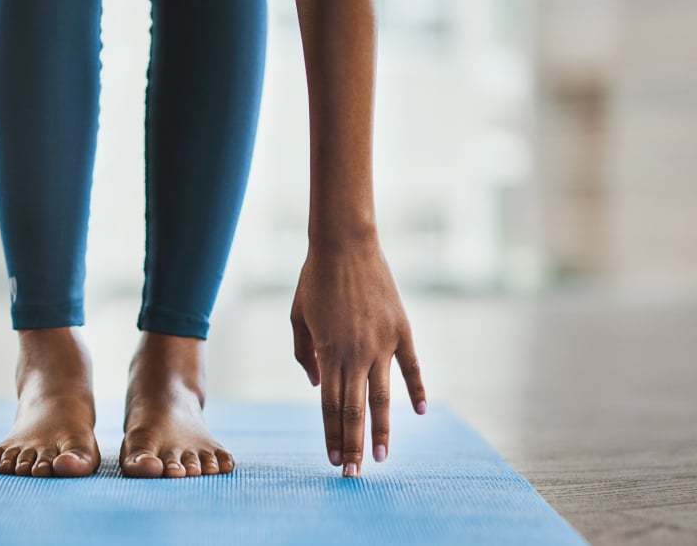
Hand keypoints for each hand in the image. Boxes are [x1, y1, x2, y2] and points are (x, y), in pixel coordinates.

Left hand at [290, 237, 425, 475]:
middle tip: (352, 473)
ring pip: (382, 397)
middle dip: (352, 445)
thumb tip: (316, 385)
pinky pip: (412, 368)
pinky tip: (419, 413)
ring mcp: (382, 343)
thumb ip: (304, 354)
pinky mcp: (402, 330)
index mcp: (328, 353)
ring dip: (380, 430)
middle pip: (354, 410)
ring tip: (380, 457)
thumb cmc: (315, 280)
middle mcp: (356, 354)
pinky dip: (417, 391)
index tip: (332, 460)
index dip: (331, 435)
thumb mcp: (298, 318)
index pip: (329, 406)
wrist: (345, 244)